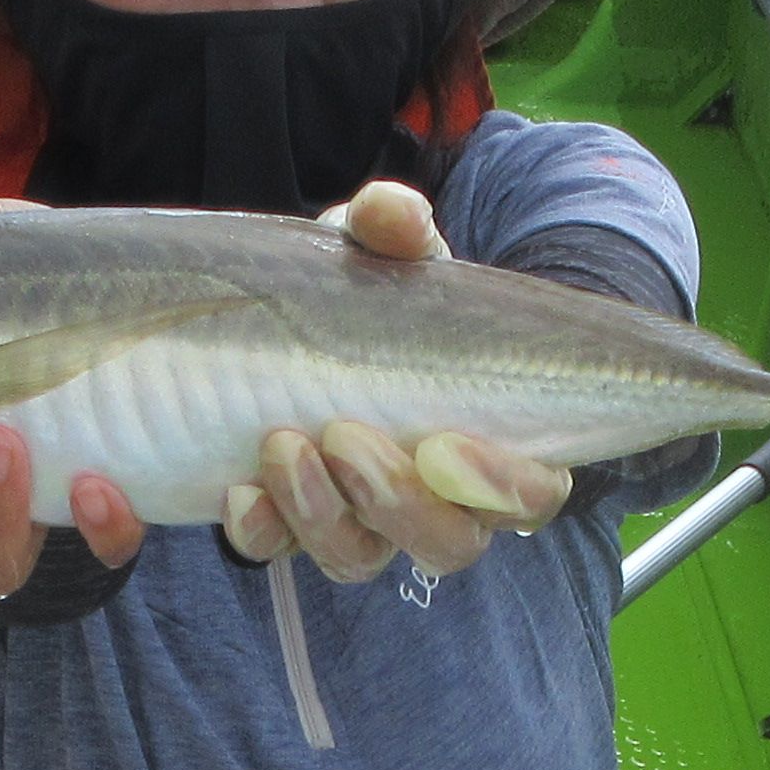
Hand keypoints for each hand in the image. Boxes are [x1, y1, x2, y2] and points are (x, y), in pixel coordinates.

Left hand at [213, 182, 572, 578]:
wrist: (290, 312)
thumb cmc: (368, 288)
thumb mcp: (381, 251)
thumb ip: (393, 230)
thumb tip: (393, 212)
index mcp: (489, 439)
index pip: (529, 494)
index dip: (501, 488)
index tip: (445, 446)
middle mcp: (435, 499)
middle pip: (447, 543)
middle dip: (397, 500)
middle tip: (342, 434)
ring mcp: (363, 519)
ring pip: (361, 557)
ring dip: (321, 514)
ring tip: (280, 445)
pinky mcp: (292, 525)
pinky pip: (277, 550)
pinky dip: (259, 528)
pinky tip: (240, 490)